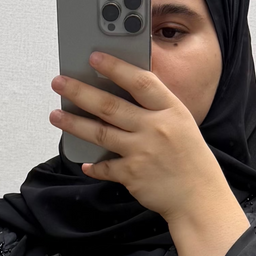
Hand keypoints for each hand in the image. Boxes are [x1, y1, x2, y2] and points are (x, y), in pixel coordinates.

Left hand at [50, 53, 222, 223]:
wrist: (199, 198)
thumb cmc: (191, 159)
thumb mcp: (181, 123)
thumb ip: (156, 109)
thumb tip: (124, 94)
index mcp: (170, 109)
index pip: (139, 81)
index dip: (115, 67)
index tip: (94, 57)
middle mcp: (154, 128)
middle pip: (110, 106)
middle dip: (80, 92)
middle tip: (60, 83)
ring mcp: (142, 152)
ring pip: (100, 133)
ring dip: (74, 123)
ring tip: (56, 115)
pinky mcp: (132, 175)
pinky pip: (104, 167)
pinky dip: (93, 166)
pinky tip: (85, 163)